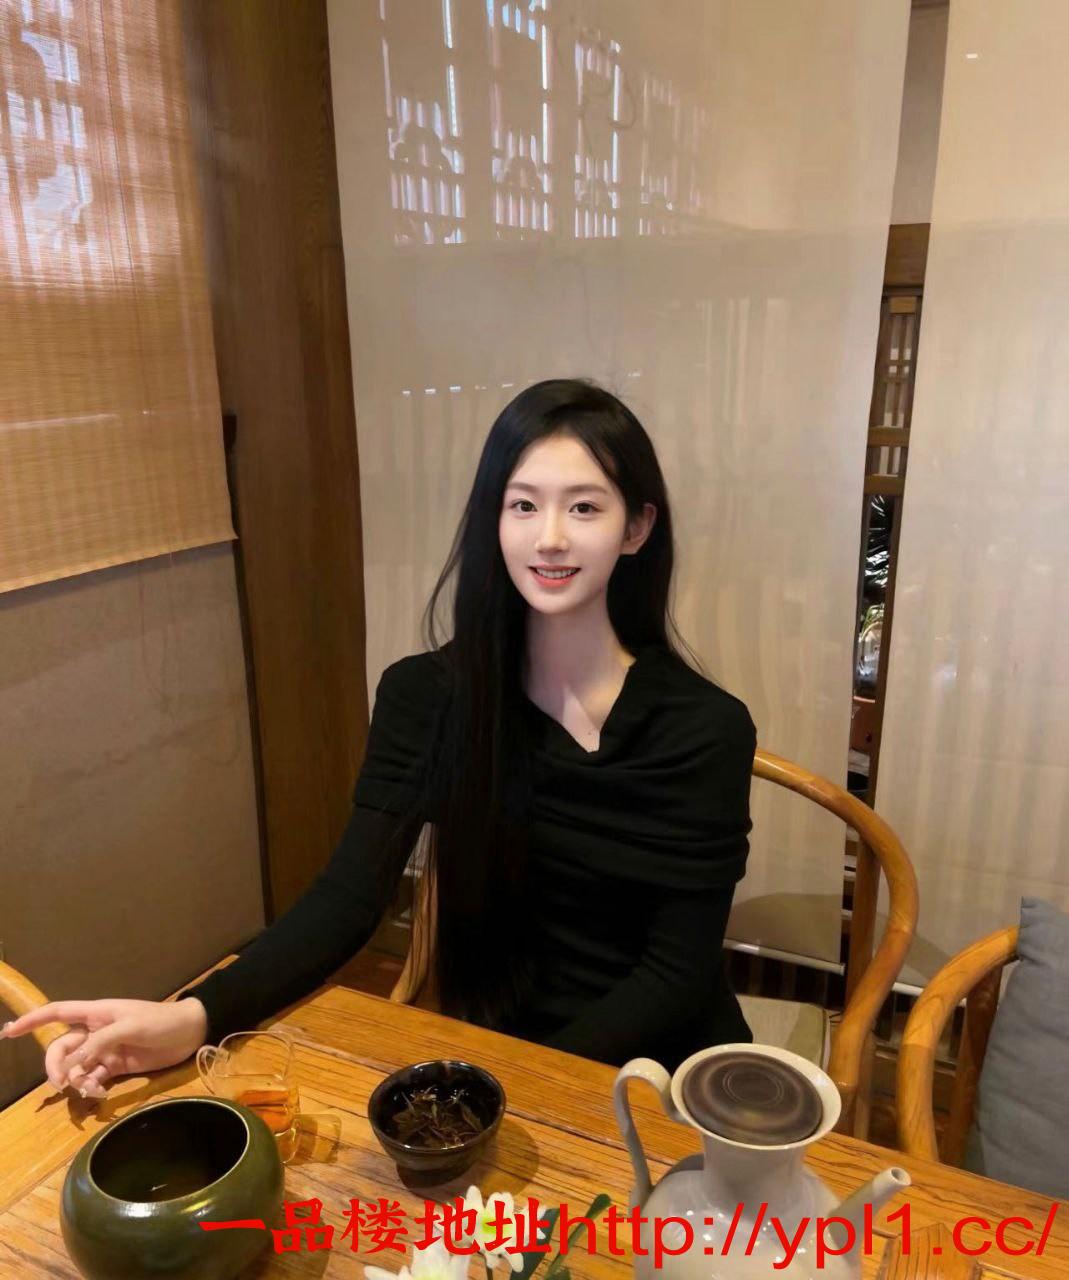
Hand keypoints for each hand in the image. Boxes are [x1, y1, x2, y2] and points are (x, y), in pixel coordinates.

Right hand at [1, 998, 208, 1098]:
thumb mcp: (130, 1026)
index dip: (33, 1020)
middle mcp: (94, 1031)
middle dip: (56, 1066)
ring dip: (76, 1081)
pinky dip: (91, 1088)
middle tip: (62, 1084)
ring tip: (92, 1090)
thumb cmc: (160, 1021)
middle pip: (61, 1048)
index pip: (58, 1012)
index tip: (9, 1031)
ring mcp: (104, 1050)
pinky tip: (101, 1094)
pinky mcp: (115, 1066)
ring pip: (75, 1067)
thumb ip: (99, 1042)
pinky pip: (92, 1078)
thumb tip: (72, 1063)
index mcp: (96, 1013)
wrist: (189, 1032)